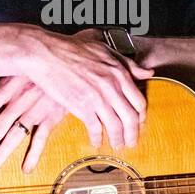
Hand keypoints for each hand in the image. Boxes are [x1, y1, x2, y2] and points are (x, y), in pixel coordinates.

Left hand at [0, 75, 67, 172]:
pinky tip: (26, 168)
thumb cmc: (40, 66)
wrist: (69, 64)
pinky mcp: (52, 116)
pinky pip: (41, 138)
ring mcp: (36, 109)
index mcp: (10, 86)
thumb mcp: (18, 67)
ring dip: (0, 154)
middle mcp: (20, 99)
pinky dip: (33, 154)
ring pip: (14, 135)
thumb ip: (3, 83)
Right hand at [17, 26, 152, 150]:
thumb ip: (128, 63)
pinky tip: (96, 142)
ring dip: (117, 139)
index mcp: (119, 72)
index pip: (139, 101)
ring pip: (115, 126)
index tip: (139, 123)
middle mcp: (111, 86)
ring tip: (117, 145)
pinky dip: (97, 138)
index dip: (141, 117)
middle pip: (130, 118)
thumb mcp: (105, 49)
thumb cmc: (72, 48)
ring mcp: (97, 97)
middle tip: (132, 142)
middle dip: (133, 134)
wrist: (46, 53)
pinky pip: (95, 128)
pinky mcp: (81, 106)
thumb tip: (148, 72)